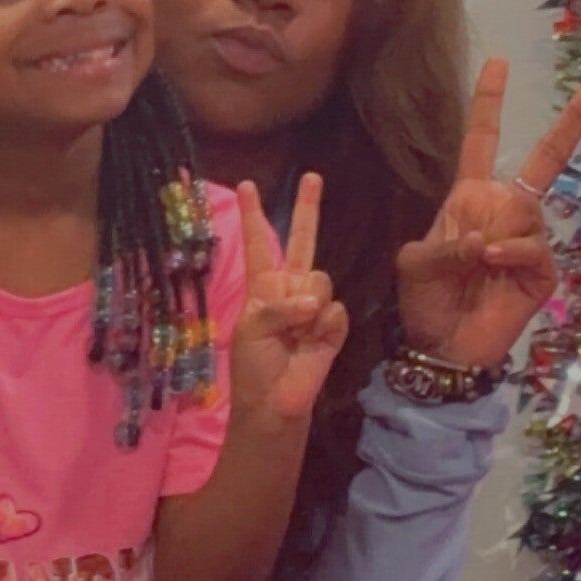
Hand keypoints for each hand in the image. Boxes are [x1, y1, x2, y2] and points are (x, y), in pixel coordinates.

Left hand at [230, 174, 348, 422]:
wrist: (275, 404)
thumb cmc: (253, 366)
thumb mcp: (251, 327)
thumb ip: (278, 305)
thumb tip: (314, 301)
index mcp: (263, 286)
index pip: (259, 244)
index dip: (254, 215)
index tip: (246, 185)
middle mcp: (290, 289)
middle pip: (302, 242)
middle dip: (307, 209)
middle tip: (313, 176)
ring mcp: (315, 306)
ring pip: (319, 279)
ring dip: (305, 307)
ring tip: (294, 334)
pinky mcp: (334, 326)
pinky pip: (333, 310)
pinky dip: (321, 327)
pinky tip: (312, 344)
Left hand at [396, 57, 580, 370]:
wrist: (442, 347)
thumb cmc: (424, 302)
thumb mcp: (415, 264)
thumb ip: (443, 244)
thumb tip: (482, 240)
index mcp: (469, 198)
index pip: (482, 141)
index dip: (489, 103)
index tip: (499, 62)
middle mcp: (503, 210)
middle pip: (545, 158)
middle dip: (573, 120)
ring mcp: (526, 239)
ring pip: (528, 211)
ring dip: (499, 232)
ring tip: (476, 260)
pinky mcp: (541, 270)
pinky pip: (533, 246)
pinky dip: (510, 252)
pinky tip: (491, 262)